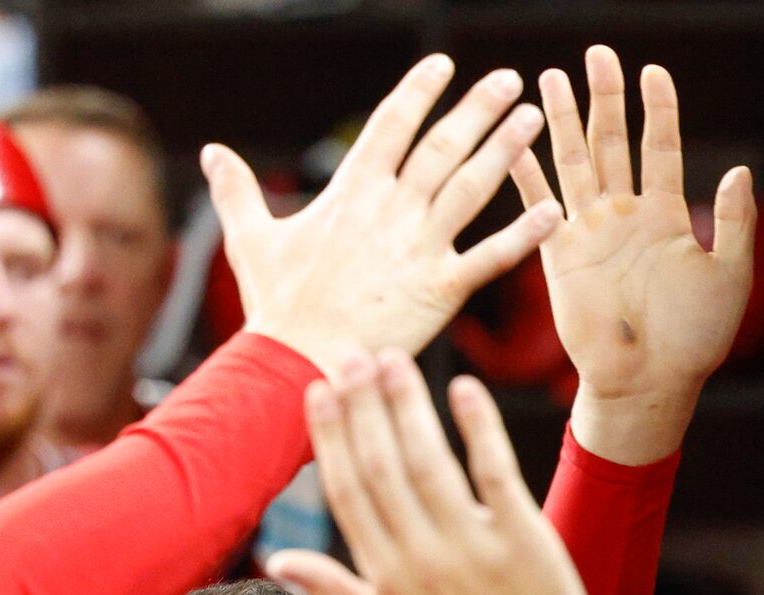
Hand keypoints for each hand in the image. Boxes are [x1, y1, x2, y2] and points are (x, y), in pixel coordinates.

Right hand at [205, 57, 559, 376]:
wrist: (300, 361)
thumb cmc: (277, 307)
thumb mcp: (250, 239)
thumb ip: (237, 191)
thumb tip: (212, 152)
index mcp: (351, 192)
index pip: (390, 125)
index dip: (418, 91)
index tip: (443, 64)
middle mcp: (390, 210)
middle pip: (440, 147)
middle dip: (476, 109)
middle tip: (508, 79)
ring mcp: (419, 247)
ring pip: (470, 188)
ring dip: (504, 151)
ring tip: (532, 119)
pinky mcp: (442, 288)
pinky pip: (491, 258)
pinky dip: (523, 235)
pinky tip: (551, 211)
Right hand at [265, 351, 596, 594]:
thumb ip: (331, 594)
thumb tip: (277, 560)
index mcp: (384, 576)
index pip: (349, 490)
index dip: (330, 436)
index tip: (318, 389)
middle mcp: (422, 558)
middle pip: (382, 466)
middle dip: (362, 407)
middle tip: (352, 353)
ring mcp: (474, 549)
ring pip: (429, 462)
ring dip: (407, 406)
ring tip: (392, 360)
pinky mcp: (525, 543)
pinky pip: (496, 474)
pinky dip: (478, 429)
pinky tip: (463, 388)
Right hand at [513, 47, 758, 464]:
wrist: (649, 382)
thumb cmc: (694, 339)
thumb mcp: (729, 275)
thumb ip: (736, 222)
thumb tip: (740, 169)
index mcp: (666, 217)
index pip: (661, 148)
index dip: (658, 109)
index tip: (654, 70)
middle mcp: (625, 216)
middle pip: (612, 142)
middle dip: (605, 98)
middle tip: (598, 53)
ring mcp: (589, 231)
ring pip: (574, 161)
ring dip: (562, 120)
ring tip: (550, 76)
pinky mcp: (558, 254)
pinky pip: (538, 204)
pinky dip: (524, 174)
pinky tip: (514, 140)